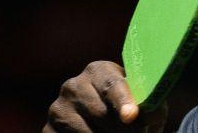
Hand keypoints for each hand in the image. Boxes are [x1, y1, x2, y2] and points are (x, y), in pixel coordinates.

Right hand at [44, 60, 166, 131]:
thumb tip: (150, 115)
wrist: (103, 120)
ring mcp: (58, 108)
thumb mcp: (140, 100)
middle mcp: (74, 86)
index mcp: (98, 71)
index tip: (131, 116)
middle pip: (101, 113)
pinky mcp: (48, 130)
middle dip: (123, 129)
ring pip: (88, 131)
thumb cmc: (127, 107)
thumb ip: (148, 104)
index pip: (112, 85)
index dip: (123, 101)